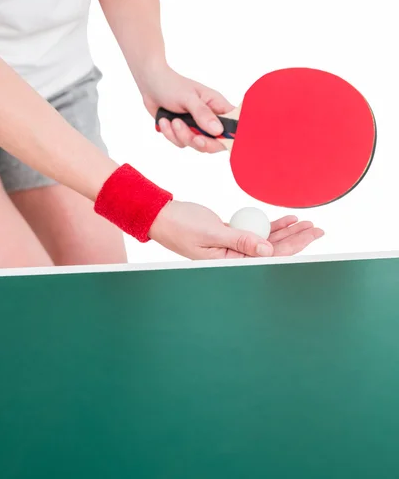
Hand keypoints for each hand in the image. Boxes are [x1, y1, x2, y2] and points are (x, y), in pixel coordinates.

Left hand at [139, 65, 233, 152]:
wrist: (150, 83)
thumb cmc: (171, 85)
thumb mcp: (188, 98)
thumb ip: (203, 114)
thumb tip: (218, 130)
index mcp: (217, 106)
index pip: (234, 126)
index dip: (232, 136)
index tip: (221, 139)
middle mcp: (210, 118)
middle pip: (216, 142)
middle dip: (202, 142)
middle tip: (195, 138)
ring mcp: (196, 126)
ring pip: (196, 144)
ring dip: (182, 136)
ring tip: (173, 121)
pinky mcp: (183, 131)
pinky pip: (181, 143)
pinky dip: (171, 135)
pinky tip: (165, 121)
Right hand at [149, 201, 323, 259]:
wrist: (161, 215)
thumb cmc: (180, 225)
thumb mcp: (211, 232)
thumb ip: (240, 240)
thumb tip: (268, 251)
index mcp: (229, 263)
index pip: (270, 257)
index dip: (294, 246)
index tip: (312, 234)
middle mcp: (233, 258)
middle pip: (273, 250)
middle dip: (297, 239)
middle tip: (318, 228)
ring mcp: (232, 247)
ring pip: (266, 240)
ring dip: (286, 232)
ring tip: (306, 222)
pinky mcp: (229, 236)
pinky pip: (255, 232)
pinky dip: (270, 225)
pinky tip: (286, 219)